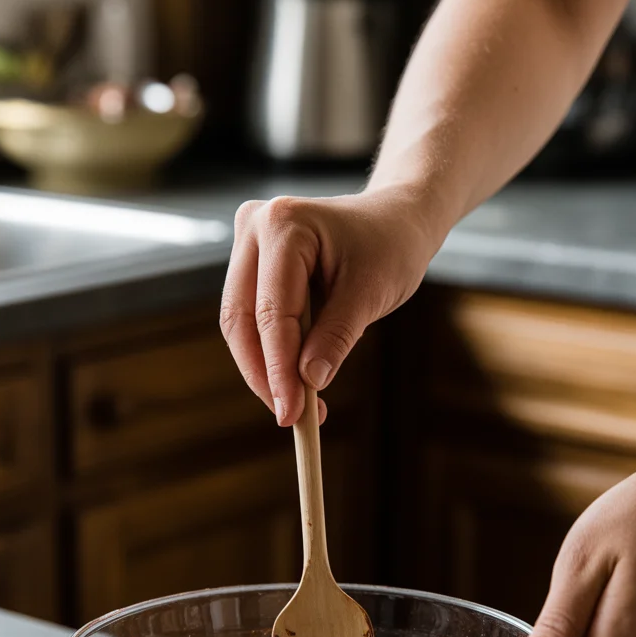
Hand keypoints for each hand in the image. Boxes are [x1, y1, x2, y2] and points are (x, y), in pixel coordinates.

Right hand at [219, 188, 436, 425]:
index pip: (272, 311)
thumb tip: (308, 382)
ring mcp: (247, 243)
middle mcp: (254, 226)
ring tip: (297, 406)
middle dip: (263, 373)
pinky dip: (270, 353)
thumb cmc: (390, 247)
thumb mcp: (372, 293)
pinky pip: (251, 317)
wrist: (395, 220)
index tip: (292, 413)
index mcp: (283, 223)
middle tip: (289, 416)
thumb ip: (337, 336)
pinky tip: (293, 382)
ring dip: (263, 368)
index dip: (279, 368)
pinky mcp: (252, 264)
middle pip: (241, 318)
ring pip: (240, 323)